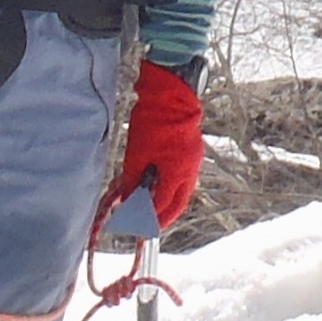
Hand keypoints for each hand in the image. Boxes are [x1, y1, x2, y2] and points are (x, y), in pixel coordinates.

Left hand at [103, 57, 204, 238]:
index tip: (137, 226)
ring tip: (151, 204)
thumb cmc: (152, 123)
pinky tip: (158, 181)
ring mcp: (194, 159)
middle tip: (149, 223)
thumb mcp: (136, 155)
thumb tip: (127, 199)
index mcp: (177, 174)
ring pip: (182, 189)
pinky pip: (183, 175)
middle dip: (163, 215)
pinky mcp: (193, 149)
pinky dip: (171, 183)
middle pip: (177, 202)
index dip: (148, 219)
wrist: (171, 94)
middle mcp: (190, 170)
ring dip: (167, 199)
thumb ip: (133, 181)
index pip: (163, 206)